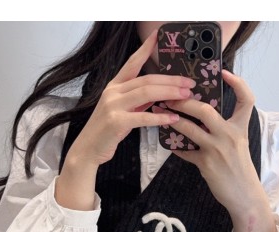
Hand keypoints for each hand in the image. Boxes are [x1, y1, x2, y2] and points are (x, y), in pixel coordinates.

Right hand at [62, 29, 194, 168]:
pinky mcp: (116, 122)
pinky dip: (160, 118)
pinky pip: (143, 117)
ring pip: (146, 93)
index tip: (158, 35)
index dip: (145, 48)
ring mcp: (113, 105)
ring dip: (169, 93)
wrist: (88, 149)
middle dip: (170, 80)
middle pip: (146, 79)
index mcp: (114, 86)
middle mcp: (113, 91)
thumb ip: (137, 102)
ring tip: (186, 96)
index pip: (132, 62)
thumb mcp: (122, 111)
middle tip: (189, 83)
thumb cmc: (107, 132)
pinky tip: (173, 118)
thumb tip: (157, 94)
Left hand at [163, 69, 278, 231]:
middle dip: (183, 101)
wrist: (244, 196)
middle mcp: (229, 135)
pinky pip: (185, 151)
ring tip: (160, 112)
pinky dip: (176, 147)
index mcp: (240, 128)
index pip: (246, 99)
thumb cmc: (240, 169)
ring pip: (189, 128)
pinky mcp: (206, 164)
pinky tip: (169, 143)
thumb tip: (204, 117)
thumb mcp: (239, 145)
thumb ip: (225, 130)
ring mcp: (217, 149)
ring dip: (172, 119)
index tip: (225, 72)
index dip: (238, 83)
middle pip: (204, 110)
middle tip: (169, 96)